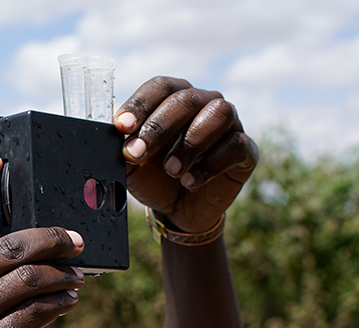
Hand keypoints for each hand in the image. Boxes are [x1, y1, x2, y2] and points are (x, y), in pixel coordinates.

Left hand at [115, 77, 258, 234]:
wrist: (178, 210)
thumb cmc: (154, 177)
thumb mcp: (132, 165)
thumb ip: (122, 148)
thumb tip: (112, 136)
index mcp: (174, 98)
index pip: (160, 87)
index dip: (140, 104)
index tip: (121, 127)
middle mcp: (205, 103)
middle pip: (186, 99)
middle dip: (158, 127)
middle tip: (136, 154)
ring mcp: (229, 125)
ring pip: (219, 113)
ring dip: (190, 142)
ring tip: (171, 170)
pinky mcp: (246, 150)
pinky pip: (236, 145)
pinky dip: (211, 165)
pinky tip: (190, 182)